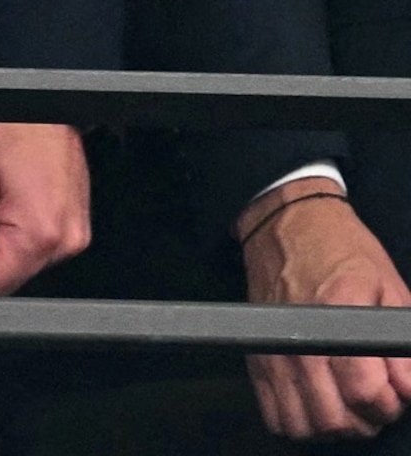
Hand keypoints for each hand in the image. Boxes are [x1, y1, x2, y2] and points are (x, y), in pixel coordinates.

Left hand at [0, 120, 89, 295]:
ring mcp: (76, 237)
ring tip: (1, 200)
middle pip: (12, 276)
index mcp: (38, 234)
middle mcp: (65, 242)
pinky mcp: (78, 229)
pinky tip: (17, 203)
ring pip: (26, 263)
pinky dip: (23, 233)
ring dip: (5, 242)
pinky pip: (41, 247)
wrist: (40, 110)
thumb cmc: (6, 133)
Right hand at [239, 181, 410, 439]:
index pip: (364, 393)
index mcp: (337, 317)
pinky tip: (319, 404)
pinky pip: (274, 416)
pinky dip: (299, 422)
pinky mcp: (257, 359)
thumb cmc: (342, 253)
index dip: (390, 404)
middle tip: (376, 400)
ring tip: (348, 405)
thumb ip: (403, 346)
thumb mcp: (390, 290)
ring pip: (303, 425)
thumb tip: (410, 390)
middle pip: (334, 418)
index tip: (396, 392)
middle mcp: (299, 340)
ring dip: (333, 426)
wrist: (287, 226)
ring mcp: (273, 352)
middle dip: (365, 420)